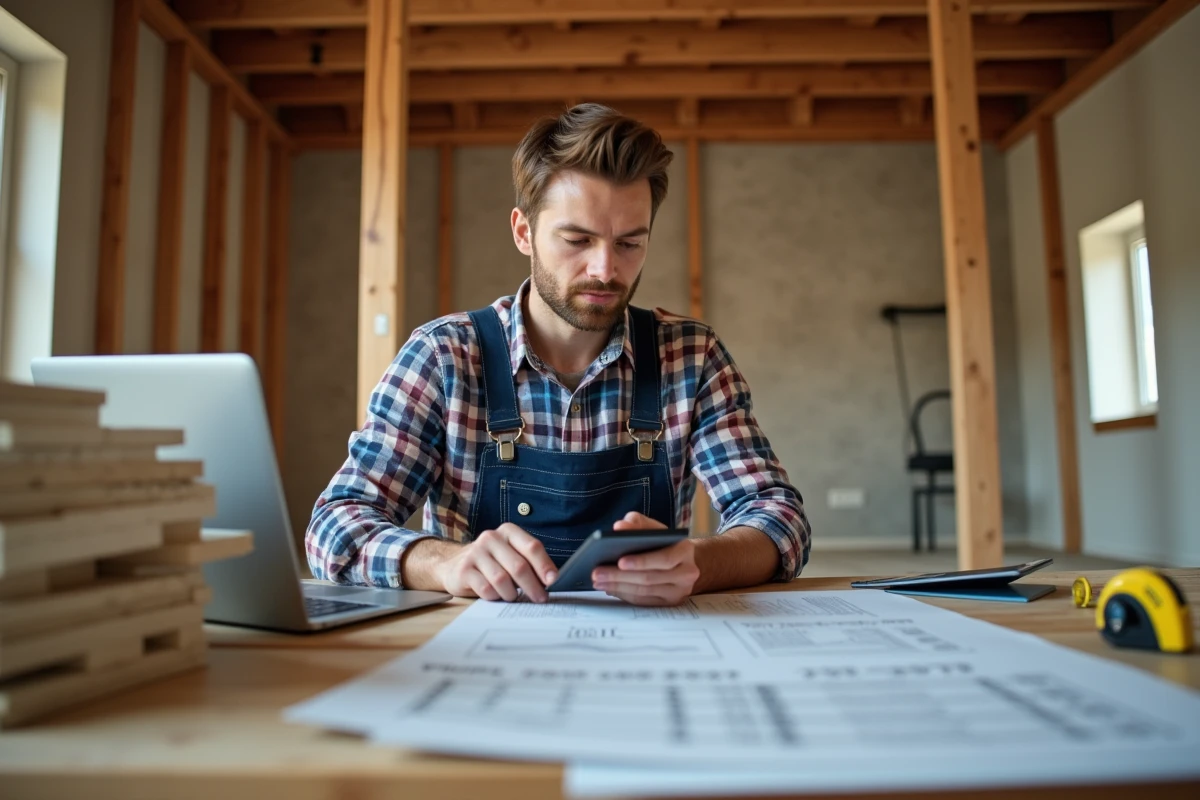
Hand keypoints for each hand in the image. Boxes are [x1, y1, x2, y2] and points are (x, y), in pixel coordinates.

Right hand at [436, 523, 557, 602]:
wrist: (453, 566)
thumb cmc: (491, 563)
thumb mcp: (510, 555)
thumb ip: (529, 562)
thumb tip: (551, 580)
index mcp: (508, 531)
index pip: (532, 547)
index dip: (545, 565)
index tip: (553, 581)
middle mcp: (491, 538)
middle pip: (519, 566)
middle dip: (533, 586)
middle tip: (540, 598)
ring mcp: (475, 552)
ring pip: (502, 579)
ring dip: (512, 593)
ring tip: (513, 597)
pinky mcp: (464, 569)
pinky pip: (486, 589)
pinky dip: (495, 596)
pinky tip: (495, 595)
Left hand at [591, 512, 699, 605]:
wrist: (682, 560)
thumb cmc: (663, 541)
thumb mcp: (652, 527)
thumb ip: (636, 522)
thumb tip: (619, 526)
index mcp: (685, 551)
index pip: (665, 559)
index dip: (642, 561)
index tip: (620, 561)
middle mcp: (687, 573)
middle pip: (650, 578)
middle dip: (619, 576)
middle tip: (597, 572)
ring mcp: (679, 591)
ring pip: (644, 592)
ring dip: (618, 586)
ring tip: (598, 580)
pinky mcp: (670, 603)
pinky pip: (644, 601)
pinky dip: (624, 595)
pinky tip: (609, 587)